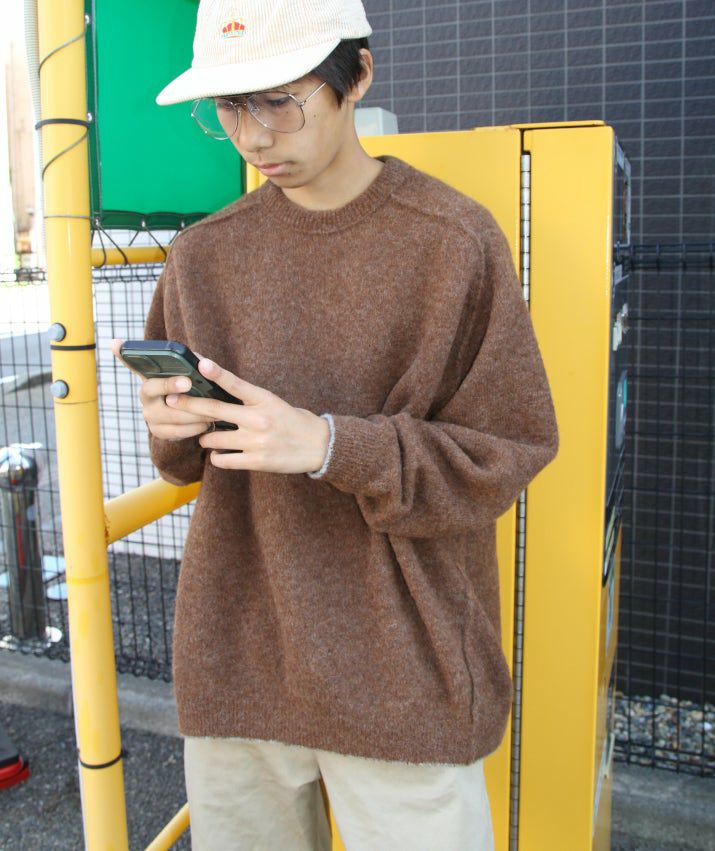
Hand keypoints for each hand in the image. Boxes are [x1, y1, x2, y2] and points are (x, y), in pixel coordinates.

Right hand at [109, 338, 213, 440]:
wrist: (192, 418)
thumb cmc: (191, 389)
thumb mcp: (189, 374)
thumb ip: (190, 364)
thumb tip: (202, 361)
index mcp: (150, 379)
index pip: (132, 364)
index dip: (122, 354)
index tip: (118, 343)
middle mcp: (146, 398)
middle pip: (152, 390)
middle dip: (170, 385)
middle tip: (188, 381)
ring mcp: (150, 417)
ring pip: (170, 415)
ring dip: (193, 411)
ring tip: (212, 406)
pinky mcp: (159, 433)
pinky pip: (178, 432)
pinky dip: (195, 427)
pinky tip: (208, 422)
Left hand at [162, 357, 330, 474]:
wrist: (318, 446)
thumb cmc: (293, 421)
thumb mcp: (274, 403)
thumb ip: (249, 401)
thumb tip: (217, 396)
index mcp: (264, 399)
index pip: (235, 383)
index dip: (217, 373)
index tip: (200, 364)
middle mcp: (258, 419)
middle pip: (215, 410)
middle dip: (189, 405)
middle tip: (170, 402)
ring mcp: (256, 441)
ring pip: (214, 439)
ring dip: (204, 438)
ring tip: (205, 438)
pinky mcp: (256, 461)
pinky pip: (224, 461)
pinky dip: (217, 458)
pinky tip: (219, 455)